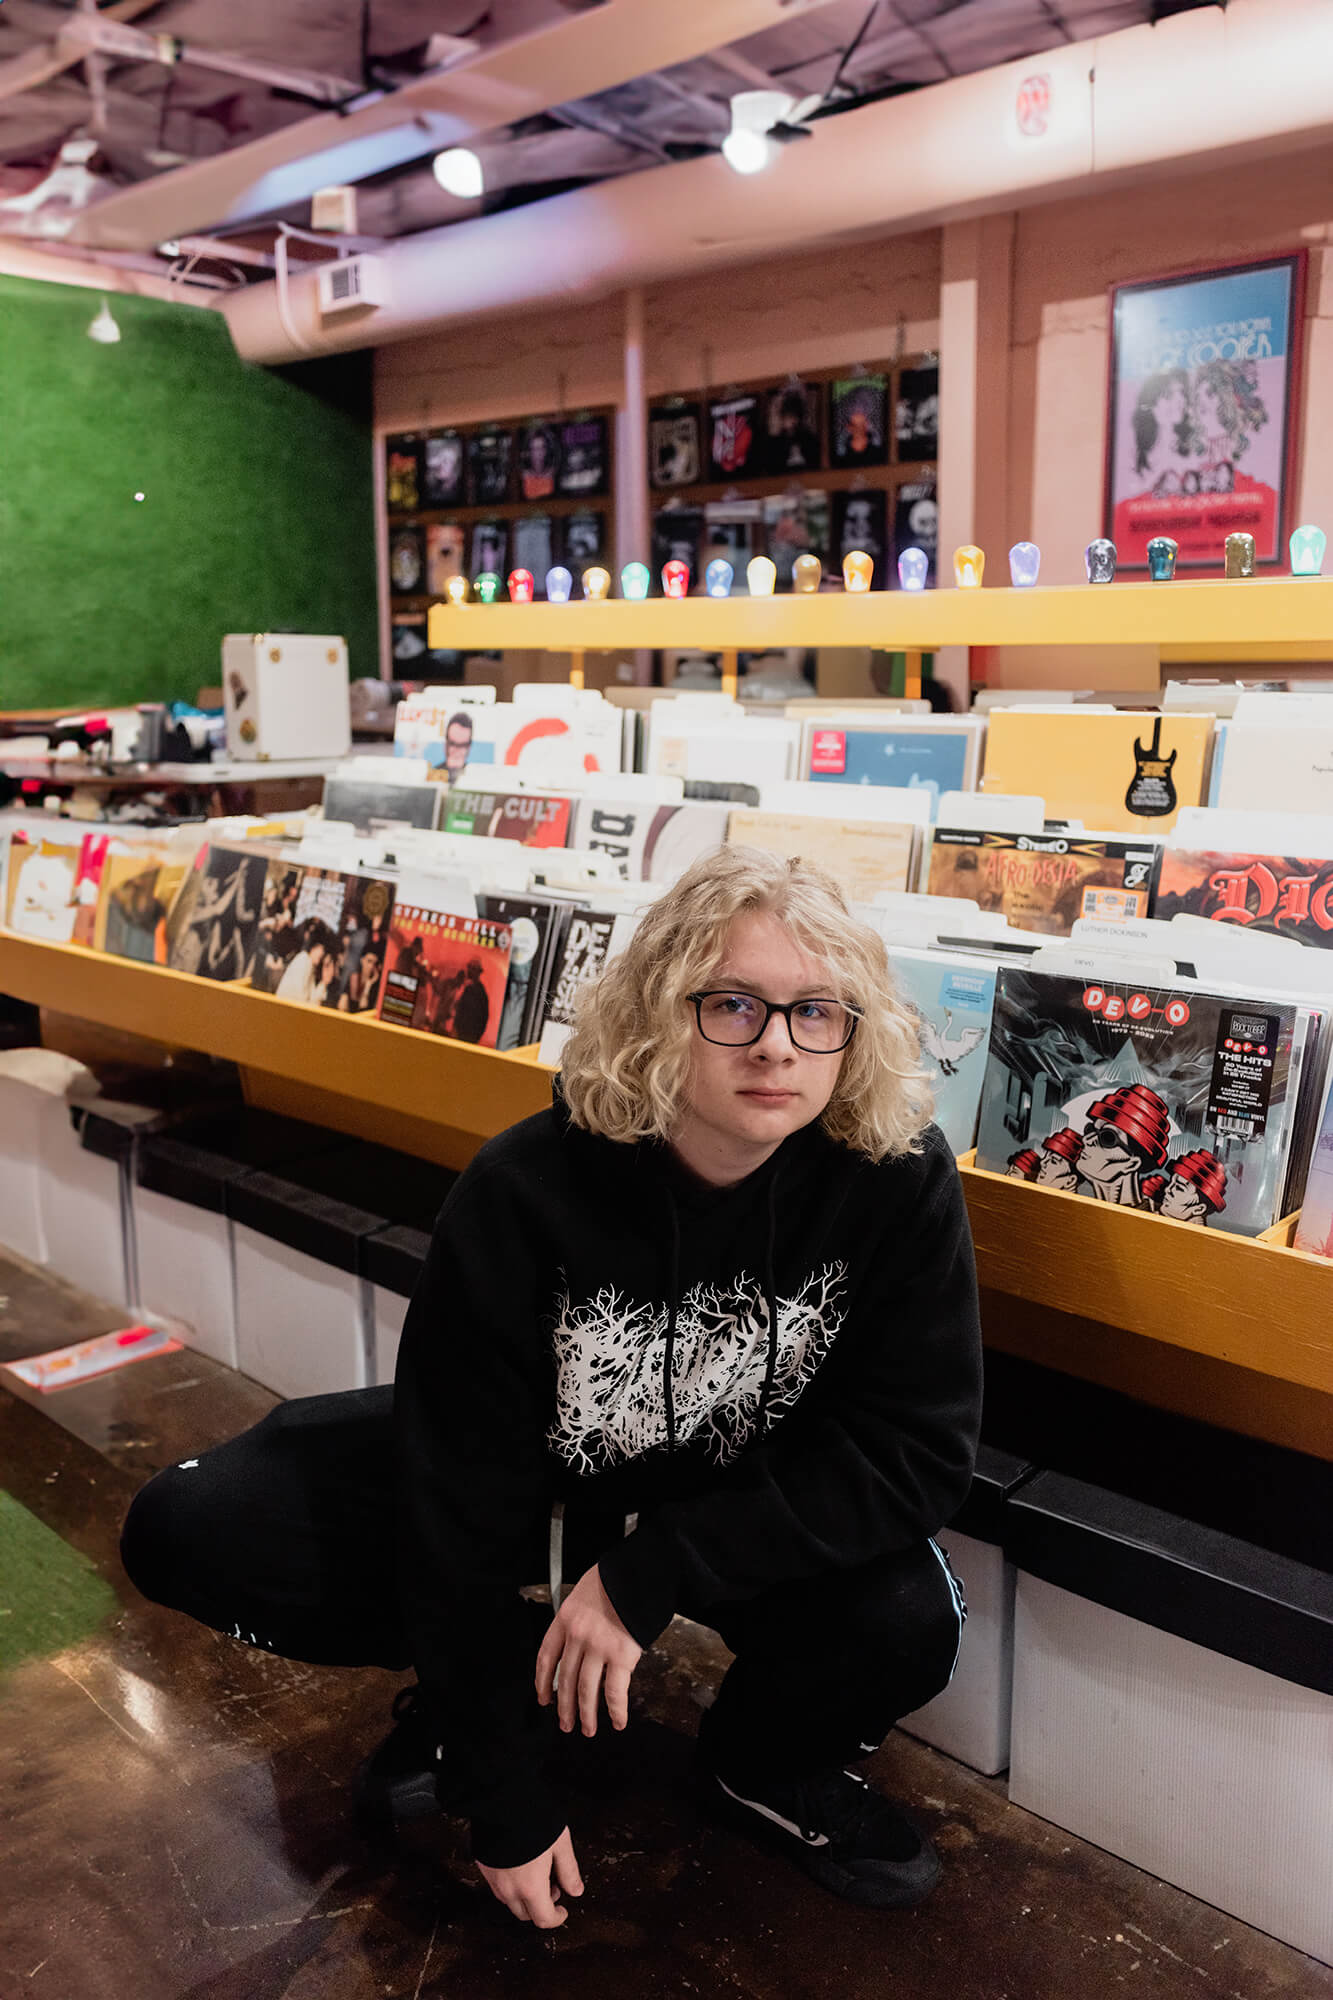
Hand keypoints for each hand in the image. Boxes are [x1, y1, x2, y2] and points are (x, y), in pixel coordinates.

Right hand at [477, 1827, 581, 1927]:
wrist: (501, 1799)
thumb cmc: (533, 1819)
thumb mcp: (561, 1844)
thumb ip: (569, 1871)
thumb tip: (575, 1890)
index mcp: (531, 1887)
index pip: (543, 1919)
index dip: (557, 1918)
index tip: (563, 1911)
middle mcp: (509, 1889)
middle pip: (525, 1914)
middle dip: (540, 1907)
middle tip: (552, 1888)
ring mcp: (492, 1879)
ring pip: (510, 1902)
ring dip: (524, 1897)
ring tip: (536, 1874)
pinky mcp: (483, 1866)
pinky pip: (497, 1886)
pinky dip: (510, 1885)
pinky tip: (519, 1866)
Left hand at [534, 1563, 641, 1736]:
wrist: (639, 1571)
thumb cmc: (615, 1579)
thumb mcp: (584, 1593)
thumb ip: (578, 1619)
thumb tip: (580, 1646)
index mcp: (565, 1619)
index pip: (546, 1657)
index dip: (543, 1681)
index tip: (544, 1698)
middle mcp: (578, 1636)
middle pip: (566, 1679)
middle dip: (564, 1706)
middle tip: (565, 1724)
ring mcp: (599, 1647)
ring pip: (586, 1690)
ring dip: (586, 1714)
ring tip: (588, 1729)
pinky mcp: (622, 1655)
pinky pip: (615, 1691)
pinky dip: (616, 1710)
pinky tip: (617, 1721)